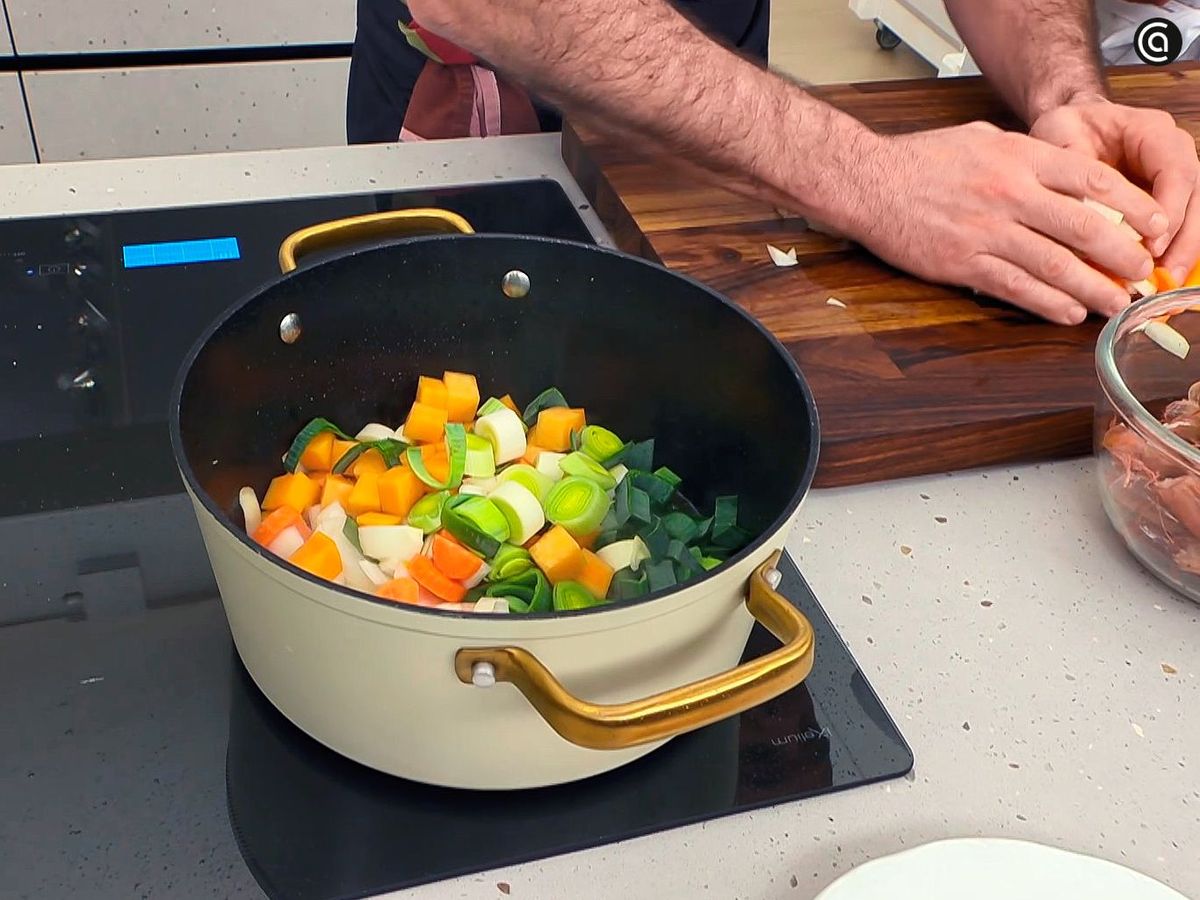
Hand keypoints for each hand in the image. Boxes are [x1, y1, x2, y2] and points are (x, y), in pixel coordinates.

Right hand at [839, 122, 1166, 324]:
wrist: (866, 183)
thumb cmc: (917, 160)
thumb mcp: (979, 138)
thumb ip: (1021, 153)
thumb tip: (1056, 169)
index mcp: (1019, 158)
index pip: (1093, 182)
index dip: (1133, 206)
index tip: (1155, 224)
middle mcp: (1009, 195)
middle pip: (1084, 228)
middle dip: (1122, 255)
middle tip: (1142, 272)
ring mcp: (986, 233)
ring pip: (1055, 266)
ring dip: (1092, 288)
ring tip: (1115, 302)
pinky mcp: (962, 264)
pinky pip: (1015, 288)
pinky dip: (1048, 304)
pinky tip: (1069, 313)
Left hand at [1031, 97, 1199, 283]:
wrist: (1070, 128)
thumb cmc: (1067, 128)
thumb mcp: (1060, 134)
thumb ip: (1073, 164)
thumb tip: (1080, 206)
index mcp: (1153, 132)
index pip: (1176, 170)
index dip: (1169, 208)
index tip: (1152, 242)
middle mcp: (1173, 153)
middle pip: (1195, 197)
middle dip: (1183, 238)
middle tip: (1165, 274)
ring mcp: (1172, 178)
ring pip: (1193, 214)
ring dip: (1181, 251)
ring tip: (1165, 282)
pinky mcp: (1164, 200)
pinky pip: (1177, 227)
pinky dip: (1169, 252)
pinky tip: (1157, 278)